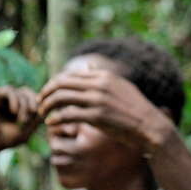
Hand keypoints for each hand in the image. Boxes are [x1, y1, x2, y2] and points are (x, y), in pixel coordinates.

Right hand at [0, 86, 41, 150]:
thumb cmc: (5, 140)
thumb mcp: (27, 129)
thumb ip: (37, 118)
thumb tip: (44, 107)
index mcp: (13, 108)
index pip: (30, 97)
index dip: (37, 104)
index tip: (39, 115)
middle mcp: (5, 101)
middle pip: (26, 91)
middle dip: (33, 102)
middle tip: (34, 113)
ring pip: (19, 91)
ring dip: (24, 105)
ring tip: (22, 120)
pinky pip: (9, 90)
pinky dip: (15, 100)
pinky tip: (14, 112)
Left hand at [37, 68, 169, 152]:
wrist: (151, 126)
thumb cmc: (135, 109)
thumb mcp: (121, 86)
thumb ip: (103, 76)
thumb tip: (89, 63)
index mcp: (104, 76)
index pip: (70, 75)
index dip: (54, 83)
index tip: (48, 93)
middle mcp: (99, 85)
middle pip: (62, 83)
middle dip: (46, 92)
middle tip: (39, 102)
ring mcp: (98, 100)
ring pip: (61, 98)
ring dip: (47, 105)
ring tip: (43, 114)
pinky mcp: (97, 116)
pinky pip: (67, 115)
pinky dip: (55, 119)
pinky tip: (51, 124)